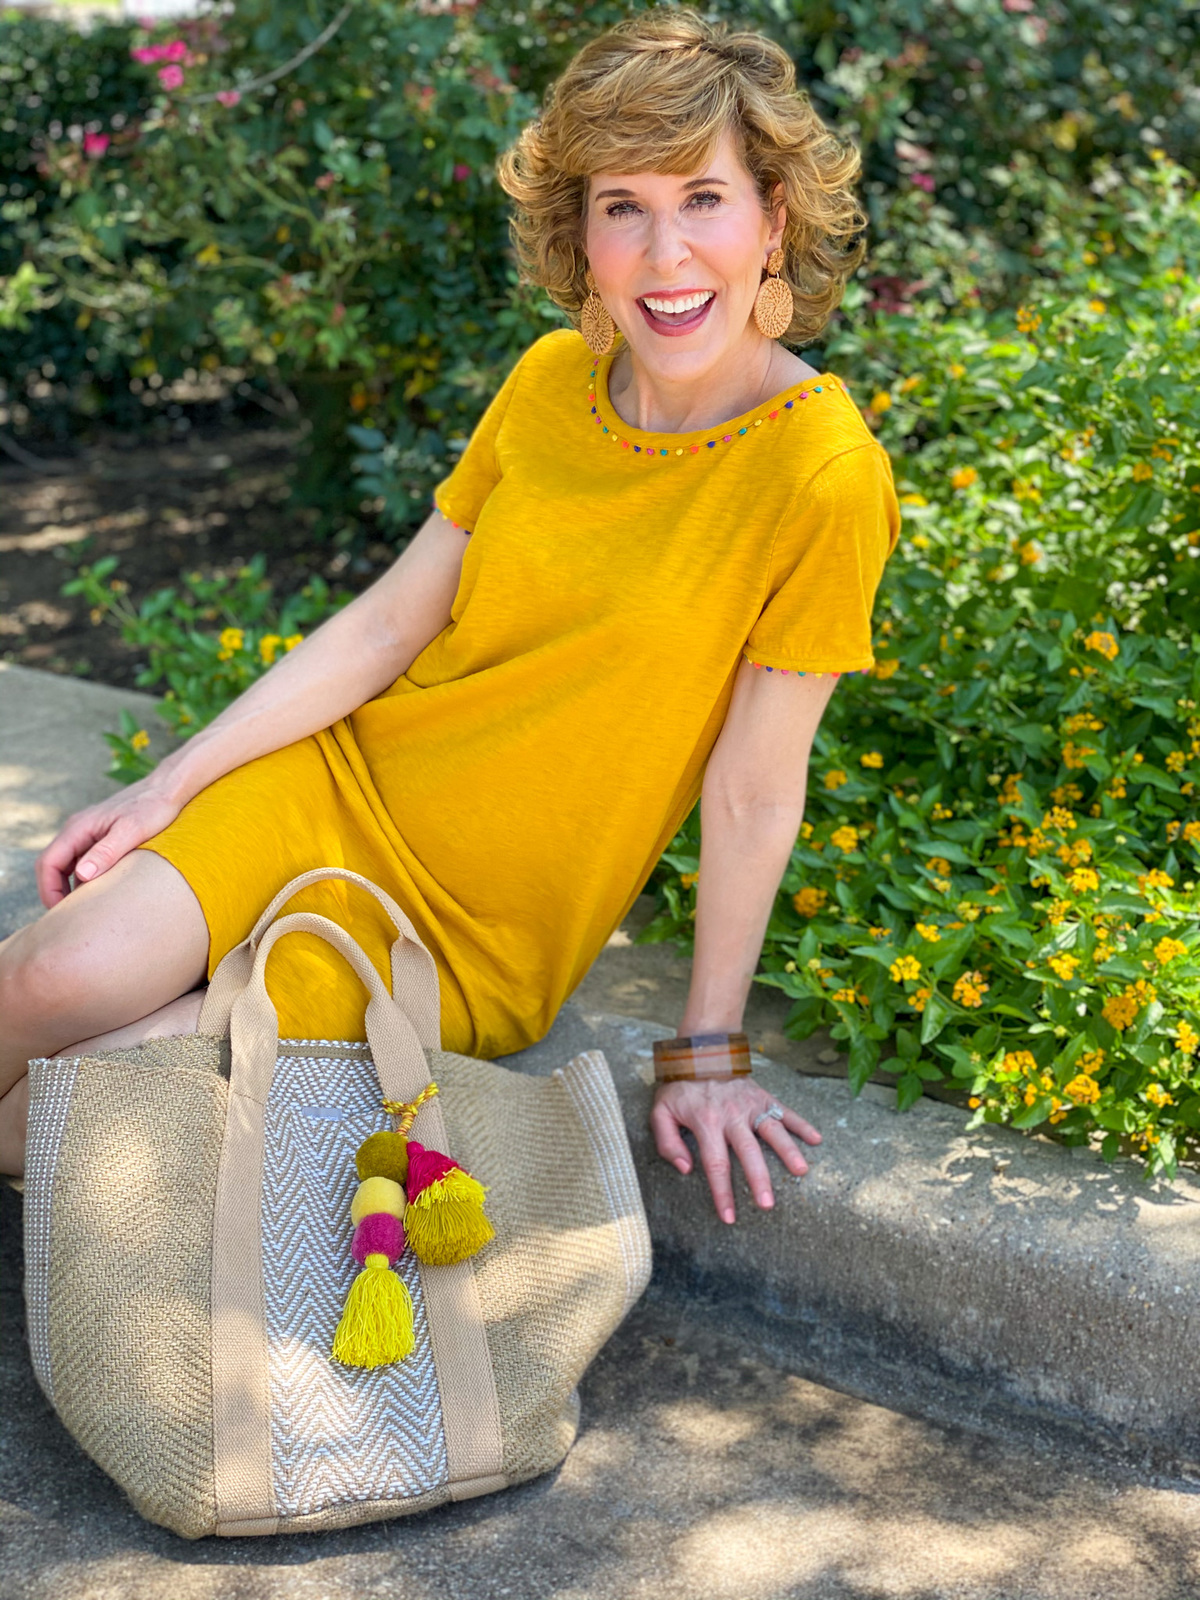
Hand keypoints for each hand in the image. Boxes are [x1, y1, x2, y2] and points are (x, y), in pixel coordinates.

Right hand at [36, 778, 183, 906]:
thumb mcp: (132, 831)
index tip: (60, 913)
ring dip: (69, 887)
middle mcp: (77, 829)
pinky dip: (84, 879)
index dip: (48, 890)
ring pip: (67, 865)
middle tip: (69, 919)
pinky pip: (83, 861)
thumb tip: (82, 875)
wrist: (168, 789)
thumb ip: (107, 852)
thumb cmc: (153, 808)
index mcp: (78, 828)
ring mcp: (88, 833)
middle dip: (55, 892)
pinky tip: (101, 894)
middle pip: (52, 866)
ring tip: (84, 911)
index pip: (47, 863)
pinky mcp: (101, 837)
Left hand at [650, 1076, 821, 1224]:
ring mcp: (750, 1105)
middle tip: (768, 1204)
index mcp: (706, 1122)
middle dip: (758, 1179)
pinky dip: (802, 1124)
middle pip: (748, 1152)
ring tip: (801, 1171)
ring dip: (787, 1151)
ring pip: (772, 1130)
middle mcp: (731, 1115)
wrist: (698, 1053)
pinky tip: (816, 1139)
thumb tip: (686, 1169)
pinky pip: (785, 1111)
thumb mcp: (660, 1112)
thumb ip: (667, 1142)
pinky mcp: (763, 1096)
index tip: (729, 1217)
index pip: (715, 1164)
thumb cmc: (679, 1088)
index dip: (723, 1193)